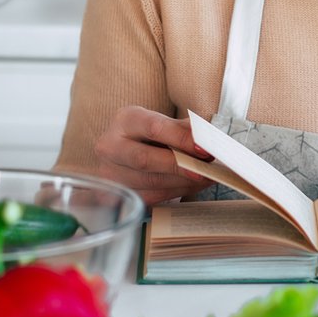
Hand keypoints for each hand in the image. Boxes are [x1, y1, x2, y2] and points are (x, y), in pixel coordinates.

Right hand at [92, 106, 213, 204]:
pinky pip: (152, 196)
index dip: (181, 139)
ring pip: (150, 182)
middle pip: (145, 160)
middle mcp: (110, 146)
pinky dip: (177, 191)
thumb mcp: (164, 123)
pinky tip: (193, 186)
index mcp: (125, 120)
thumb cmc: (150, 135)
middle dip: (179, 166)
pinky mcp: (117, 195)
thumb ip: (184, 129)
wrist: (126, 150)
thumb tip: (207, 140)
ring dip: (183, 182)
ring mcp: (110, 173)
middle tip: (206, 170)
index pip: (153, 128)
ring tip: (206, 178)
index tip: (204, 149)